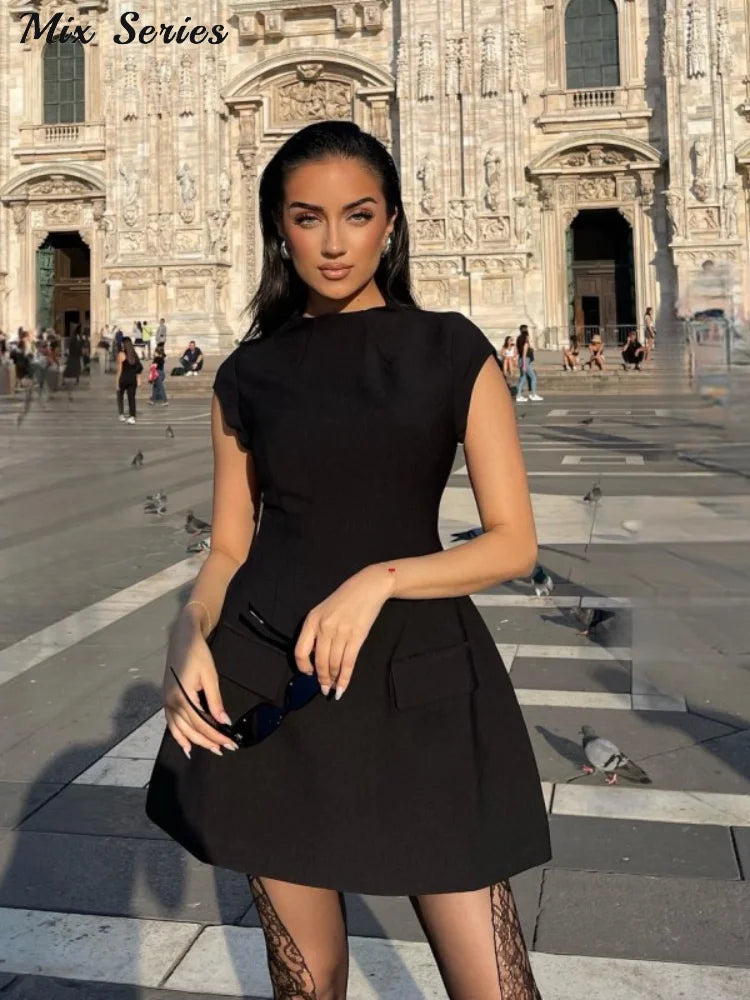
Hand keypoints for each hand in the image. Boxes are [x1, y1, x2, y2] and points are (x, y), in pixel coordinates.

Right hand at [163, 618, 237, 757]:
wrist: (182, 638)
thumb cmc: (198, 654)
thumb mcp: (210, 676)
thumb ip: (215, 701)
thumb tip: (224, 721)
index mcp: (183, 697)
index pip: (202, 724)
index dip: (216, 735)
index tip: (230, 743)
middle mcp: (172, 702)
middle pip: (191, 729)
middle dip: (209, 741)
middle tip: (224, 749)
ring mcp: (166, 702)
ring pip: (180, 730)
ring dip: (195, 741)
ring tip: (211, 749)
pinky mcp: (166, 699)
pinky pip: (171, 723)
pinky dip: (179, 736)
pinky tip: (187, 745)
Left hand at [295, 564, 395, 698]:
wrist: (368, 587)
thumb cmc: (344, 599)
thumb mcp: (323, 610)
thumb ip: (316, 631)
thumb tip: (314, 657)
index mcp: (312, 620)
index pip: (300, 651)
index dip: (303, 667)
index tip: (308, 674)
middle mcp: (324, 627)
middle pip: (319, 661)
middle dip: (321, 678)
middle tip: (323, 688)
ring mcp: (341, 632)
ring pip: (333, 664)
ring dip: (333, 679)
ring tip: (333, 687)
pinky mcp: (357, 637)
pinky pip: (348, 663)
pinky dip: (345, 678)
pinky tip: (342, 687)